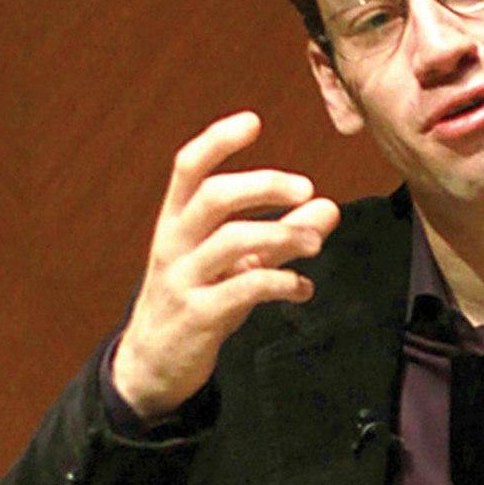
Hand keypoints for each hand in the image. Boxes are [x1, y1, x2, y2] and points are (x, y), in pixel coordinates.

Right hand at [113, 111, 339, 418]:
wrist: (153, 364)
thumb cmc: (199, 297)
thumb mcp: (236, 261)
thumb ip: (280, 233)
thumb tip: (329, 206)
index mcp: (176, 221)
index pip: (188, 168)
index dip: (218, 141)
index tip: (253, 120)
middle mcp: (174, 244)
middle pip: (213, 197)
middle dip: (263, 185)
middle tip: (307, 186)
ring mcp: (184, 281)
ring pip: (230, 243)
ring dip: (281, 235)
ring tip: (315, 242)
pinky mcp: (198, 318)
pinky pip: (243, 290)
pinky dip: (281, 283)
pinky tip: (303, 288)